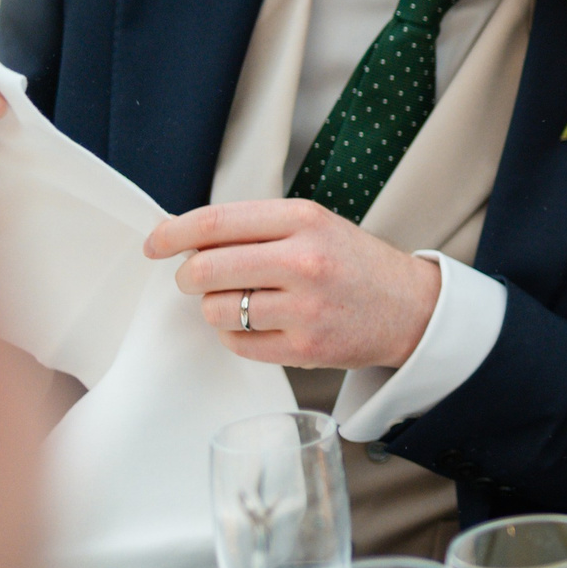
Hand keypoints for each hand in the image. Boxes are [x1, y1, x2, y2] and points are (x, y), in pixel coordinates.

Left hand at [147, 199, 439, 370]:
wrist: (411, 307)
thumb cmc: (354, 264)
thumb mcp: (315, 225)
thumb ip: (257, 227)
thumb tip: (185, 238)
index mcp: (303, 220)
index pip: (215, 223)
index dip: (172, 233)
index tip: (155, 243)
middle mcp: (304, 261)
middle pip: (205, 269)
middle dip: (188, 276)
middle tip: (196, 279)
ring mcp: (305, 308)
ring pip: (216, 310)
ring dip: (214, 307)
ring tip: (240, 302)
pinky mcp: (305, 348)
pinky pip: (237, 343)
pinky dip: (236, 335)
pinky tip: (258, 325)